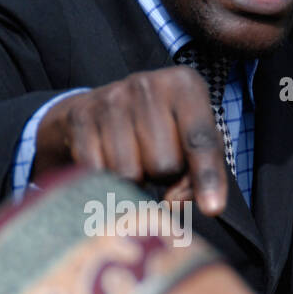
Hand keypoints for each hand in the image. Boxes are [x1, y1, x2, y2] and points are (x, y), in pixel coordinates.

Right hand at [32, 68, 228, 215]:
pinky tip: (109, 160)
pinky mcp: (80, 117)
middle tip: (154, 158)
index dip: (207, 176)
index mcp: (184, 85)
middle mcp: (147, 84)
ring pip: (130, 174)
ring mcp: (110, 98)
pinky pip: (97, 173)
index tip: (212, 208)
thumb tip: (173, 202)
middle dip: (163, 175)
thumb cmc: (159, 130)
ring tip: (134, 158)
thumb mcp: (189, 142)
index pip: (199, 139)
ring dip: (135, 179)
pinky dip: (105, 179)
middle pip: (164, 164)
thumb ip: (196, 175)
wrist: (99, 107)